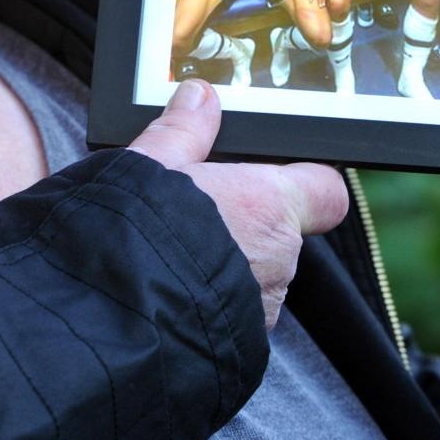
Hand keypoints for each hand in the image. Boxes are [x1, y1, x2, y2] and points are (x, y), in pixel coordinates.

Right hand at [130, 79, 347, 328]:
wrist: (116, 317)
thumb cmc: (138, 233)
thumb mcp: (150, 165)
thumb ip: (182, 131)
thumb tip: (200, 98)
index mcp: (268, 203)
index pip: (324, 190)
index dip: (304, 182)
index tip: (271, 176)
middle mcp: (280, 256)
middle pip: (278, 230)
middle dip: (243, 222)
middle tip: (194, 212)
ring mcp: (264, 305)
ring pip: (257, 273)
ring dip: (227, 263)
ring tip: (171, 255)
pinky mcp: (242, 341)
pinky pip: (236, 310)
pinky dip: (212, 299)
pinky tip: (172, 290)